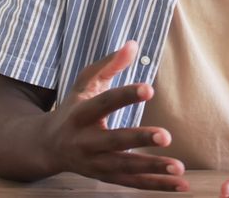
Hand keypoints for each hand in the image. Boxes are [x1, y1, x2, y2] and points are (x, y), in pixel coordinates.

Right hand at [43, 40, 188, 191]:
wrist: (47, 146)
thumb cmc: (73, 108)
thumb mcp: (85, 83)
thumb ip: (109, 64)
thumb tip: (134, 44)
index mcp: (80, 114)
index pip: (104, 103)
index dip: (126, 96)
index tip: (149, 89)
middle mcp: (85, 141)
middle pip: (114, 141)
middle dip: (139, 140)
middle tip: (166, 136)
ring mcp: (95, 163)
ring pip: (125, 168)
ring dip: (152, 169)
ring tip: (179, 168)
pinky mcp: (105, 177)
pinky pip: (133, 183)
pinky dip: (156, 186)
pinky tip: (181, 185)